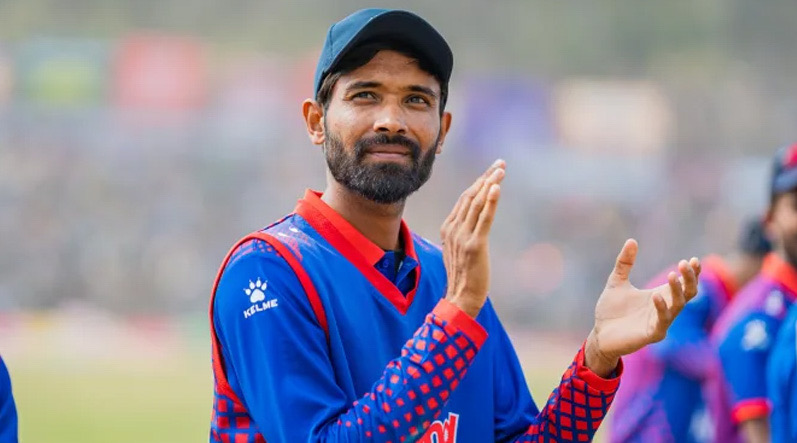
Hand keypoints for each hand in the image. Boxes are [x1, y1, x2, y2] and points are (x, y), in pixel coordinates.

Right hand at [441, 159, 505, 317]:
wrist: (460, 298)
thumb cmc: (463, 277)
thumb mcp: (458, 250)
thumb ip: (461, 234)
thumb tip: (471, 222)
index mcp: (448, 228)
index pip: (464, 199)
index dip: (479, 183)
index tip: (491, 171)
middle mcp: (453, 229)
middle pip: (471, 196)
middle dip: (486, 177)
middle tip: (500, 164)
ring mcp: (463, 237)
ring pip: (477, 203)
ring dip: (490, 183)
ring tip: (501, 170)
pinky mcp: (475, 245)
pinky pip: (484, 219)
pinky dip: (491, 201)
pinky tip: (496, 187)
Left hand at [585, 239, 700, 376]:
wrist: (600, 334)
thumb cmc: (611, 311)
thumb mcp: (616, 282)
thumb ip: (624, 263)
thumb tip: (631, 240)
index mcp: (660, 296)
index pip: (684, 284)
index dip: (691, 273)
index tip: (693, 260)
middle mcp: (665, 308)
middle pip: (688, 294)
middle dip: (689, 279)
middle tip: (685, 264)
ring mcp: (660, 322)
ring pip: (677, 306)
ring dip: (677, 291)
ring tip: (672, 275)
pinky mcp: (651, 334)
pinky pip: (662, 322)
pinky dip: (662, 309)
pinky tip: (656, 296)